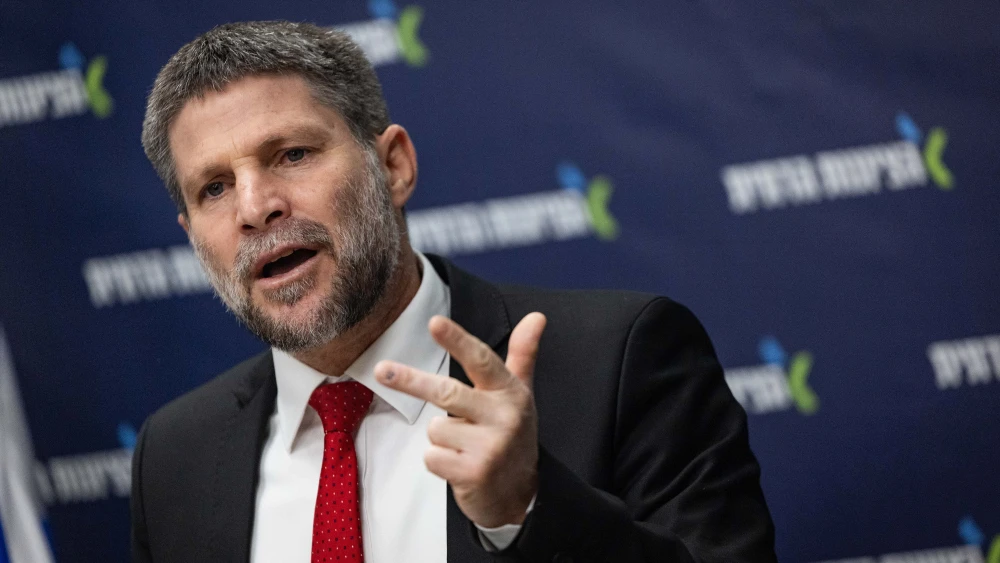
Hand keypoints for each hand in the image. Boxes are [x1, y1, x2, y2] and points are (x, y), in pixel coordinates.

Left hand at [375, 312, 546, 527]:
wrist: (519, 493)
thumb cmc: (512, 433)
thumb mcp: (520, 393)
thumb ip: (523, 353)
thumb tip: (537, 315)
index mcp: (511, 392)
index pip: (481, 360)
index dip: (457, 340)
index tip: (434, 322)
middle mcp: (504, 417)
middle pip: (447, 392)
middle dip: (411, 381)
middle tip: (381, 370)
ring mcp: (490, 447)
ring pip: (435, 429)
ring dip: (441, 438)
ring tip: (464, 446)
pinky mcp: (474, 473)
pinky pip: (432, 456)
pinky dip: (438, 461)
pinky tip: (460, 465)